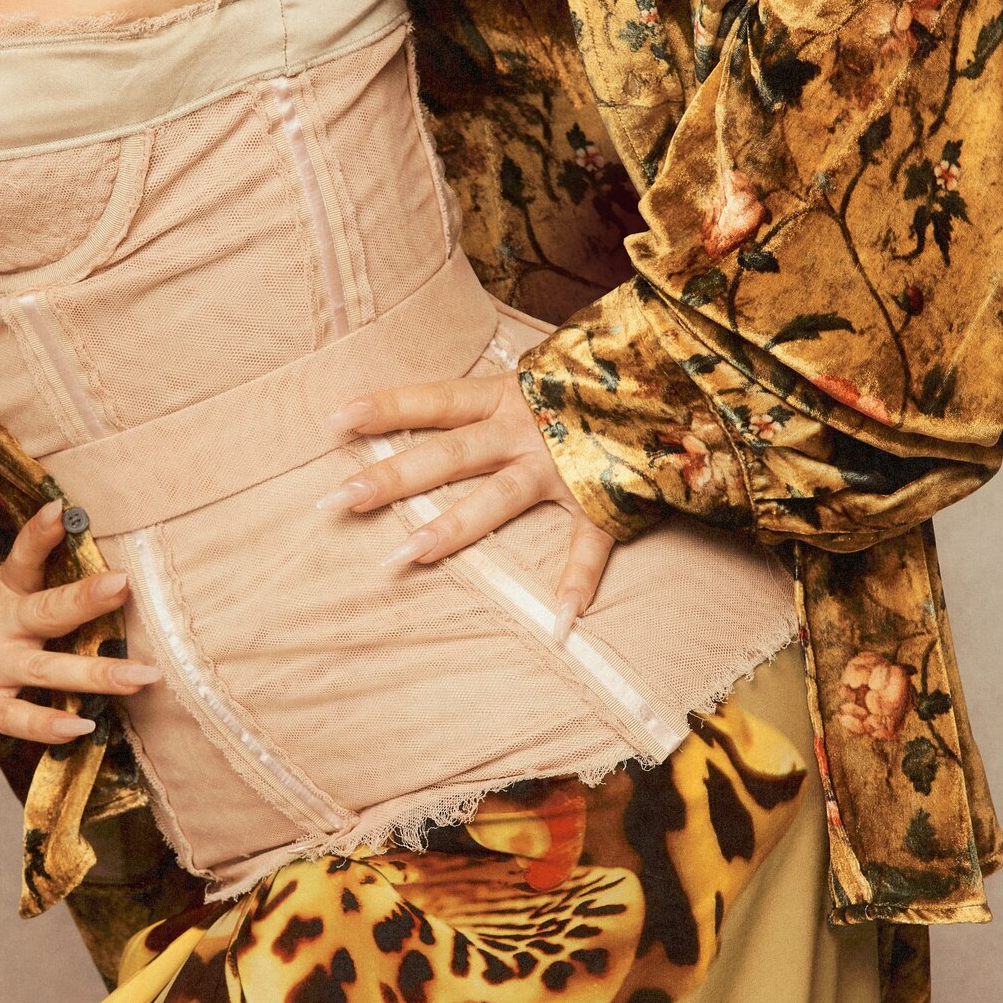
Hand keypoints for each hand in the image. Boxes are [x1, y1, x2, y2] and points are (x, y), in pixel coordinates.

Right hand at [0, 500, 157, 743]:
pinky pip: (15, 717)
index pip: (24, 556)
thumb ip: (38, 574)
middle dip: (85, 598)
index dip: (40, 533)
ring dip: (95, 674)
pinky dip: (46, 725)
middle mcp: (3, 626)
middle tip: (123, 584)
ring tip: (142, 676)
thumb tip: (101, 550)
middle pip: (47, 611)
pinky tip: (82, 728)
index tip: (61, 510)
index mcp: (5, 591)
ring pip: (46, 669)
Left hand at [316, 372, 614, 638]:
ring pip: (495, 501)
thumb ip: (487, 400)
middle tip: (336, 500)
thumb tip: (429, 409)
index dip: (386, 408)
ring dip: (449, 529)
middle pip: (447, 456)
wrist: (668, 381)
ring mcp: (561, 467)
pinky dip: (576, 585)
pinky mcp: (602, 499)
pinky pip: (588, 549)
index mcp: (504, 397)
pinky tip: (559, 624)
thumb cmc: (587, 383)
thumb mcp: (533, 378)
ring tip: (402, 556)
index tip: (334, 420)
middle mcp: (525, 430)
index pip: (433, 401)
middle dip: (390, 478)